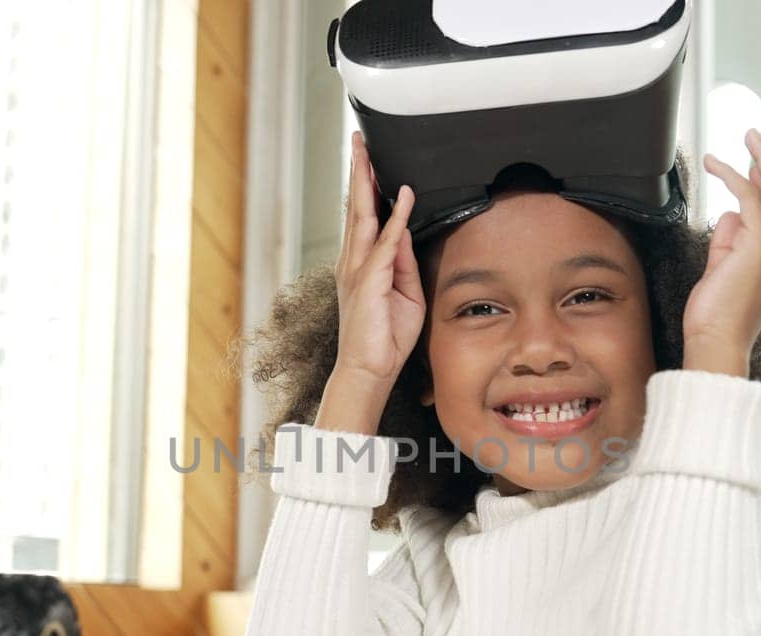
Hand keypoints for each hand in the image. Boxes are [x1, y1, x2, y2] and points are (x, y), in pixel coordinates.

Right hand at [331, 131, 426, 387]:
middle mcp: (354, 262)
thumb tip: (407, 231)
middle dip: (358, 172)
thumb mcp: (404, 293)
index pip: (364, 217)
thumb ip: (404, 262)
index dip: (365, 187)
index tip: (367, 160)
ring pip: (363, 216)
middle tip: (358, 140)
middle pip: (356, 207)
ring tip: (366, 153)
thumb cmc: (385, 338)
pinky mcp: (370, 281)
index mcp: (361, 265)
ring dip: (365, 183)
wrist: (369, 370)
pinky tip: (402, 196)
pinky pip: (386, 242)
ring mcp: (358, 270)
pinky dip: (396, 217)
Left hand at [683, 130, 760, 376]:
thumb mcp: (725, 266)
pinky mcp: (759, 245)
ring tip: (746, 137)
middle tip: (756, 137)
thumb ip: (731, 237)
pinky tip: (714, 164)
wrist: (716, 340)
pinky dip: (732, 175)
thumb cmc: (717, 313)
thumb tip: (731, 212)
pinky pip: (749, 197)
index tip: (757, 160)